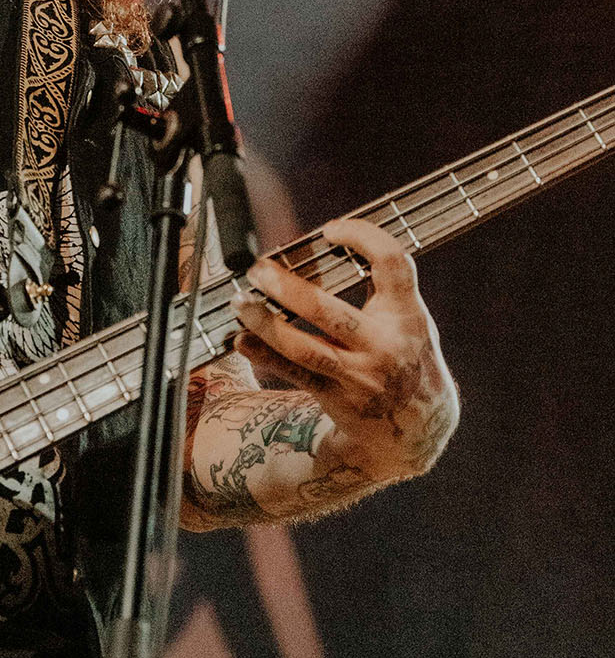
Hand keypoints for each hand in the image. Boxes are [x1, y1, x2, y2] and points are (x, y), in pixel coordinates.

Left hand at [231, 216, 458, 486]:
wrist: (417, 426)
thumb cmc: (406, 355)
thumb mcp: (410, 318)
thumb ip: (382, 287)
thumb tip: (327, 247)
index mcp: (407, 314)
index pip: (392, 263)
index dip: (362, 237)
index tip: (330, 230)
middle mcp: (385, 345)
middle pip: (327, 311)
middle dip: (286, 287)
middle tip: (258, 269)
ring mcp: (359, 376)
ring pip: (303, 348)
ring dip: (265, 323)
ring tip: (241, 303)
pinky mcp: (338, 399)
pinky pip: (294, 374)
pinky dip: (264, 355)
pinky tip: (241, 339)